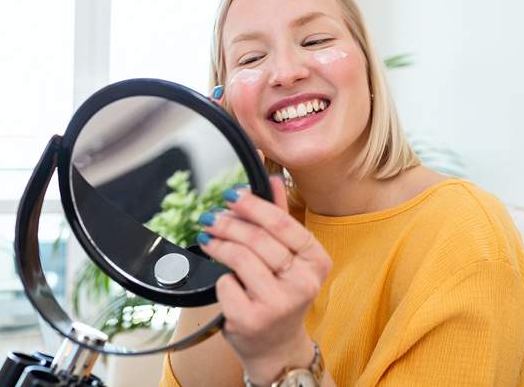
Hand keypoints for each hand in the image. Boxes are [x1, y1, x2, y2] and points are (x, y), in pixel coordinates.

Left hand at [198, 178, 331, 382]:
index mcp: (316, 261)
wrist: (276, 345)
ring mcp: (278, 304)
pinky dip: (220, 277)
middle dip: (229, 222)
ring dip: (218, 243)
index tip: (231, 194)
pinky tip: (222, 277)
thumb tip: (271, 177)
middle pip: (258, 239)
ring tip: (207, 236)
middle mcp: (303, 283)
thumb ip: (280, 216)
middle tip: (211, 215)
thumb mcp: (289, 256)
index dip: (254, 205)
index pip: (283, 224)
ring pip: (239, 258)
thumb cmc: (281, 293)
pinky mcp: (251, 319)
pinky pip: (226, 283)